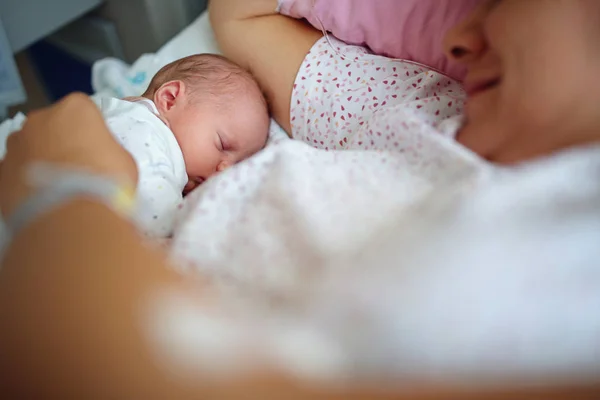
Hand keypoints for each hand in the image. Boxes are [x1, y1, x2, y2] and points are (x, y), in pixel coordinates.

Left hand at [0, 93, 137, 216]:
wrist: (72, 217)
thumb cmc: (106, 181)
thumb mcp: (123, 160)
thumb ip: (106, 149)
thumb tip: (98, 156)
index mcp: (75, 108)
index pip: (84, 111)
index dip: (92, 132)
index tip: (99, 150)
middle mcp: (40, 118)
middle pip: (53, 126)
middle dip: (63, 142)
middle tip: (79, 169)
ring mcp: (16, 144)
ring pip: (31, 147)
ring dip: (42, 160)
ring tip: (60, 187)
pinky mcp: (1, 171)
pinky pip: (18, 171)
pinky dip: (27, 181)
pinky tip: (44, 200)